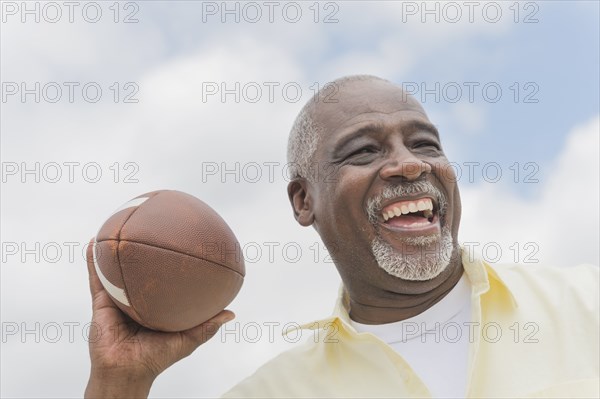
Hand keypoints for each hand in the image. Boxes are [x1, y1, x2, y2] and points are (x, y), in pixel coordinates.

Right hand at [84, 239, 233, 397]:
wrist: (125, 372)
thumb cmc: (156, 359)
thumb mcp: (186, 340)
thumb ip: (206, 327)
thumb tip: (231, 313)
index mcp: (156, 304)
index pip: (165, 279)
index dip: (171, 261)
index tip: (180, 240)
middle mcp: (138, 297)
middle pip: (141, 268)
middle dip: (144, 248)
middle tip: (150, 224)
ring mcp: (118, 298)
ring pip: (117, 268)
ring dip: (116, 248)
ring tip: (119, 224)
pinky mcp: (101, 302)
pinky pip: (96, 278)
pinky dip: (93, 261)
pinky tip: (93, 243)